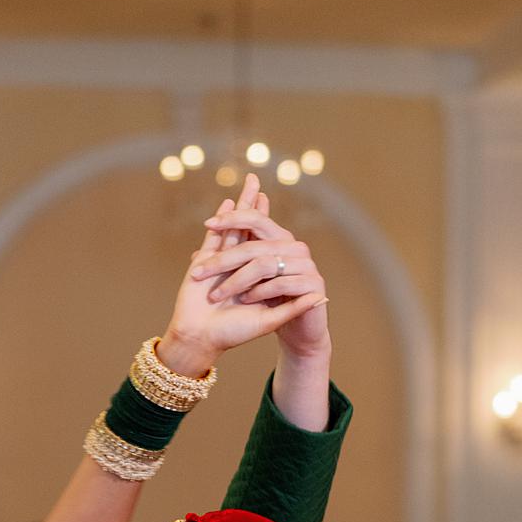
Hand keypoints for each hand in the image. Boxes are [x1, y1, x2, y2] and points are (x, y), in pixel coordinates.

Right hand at [157, 173, 326, 379]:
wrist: (200, 339)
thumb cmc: (232, 334)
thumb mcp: (268, 321)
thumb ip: (293, 308)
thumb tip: (322, 296)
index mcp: (254, 280)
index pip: (269, 252)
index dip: (277, 235)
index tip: (285, 217)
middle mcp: (238, 268)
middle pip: (250, 232)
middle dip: (258, 209)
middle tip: (263, 185)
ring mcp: (221, 262)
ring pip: (234, 227)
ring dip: (243, 205)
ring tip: (251, 182)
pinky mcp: (204, 261)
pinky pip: (215, 235)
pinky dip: (222, 218)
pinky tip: (227, 202)